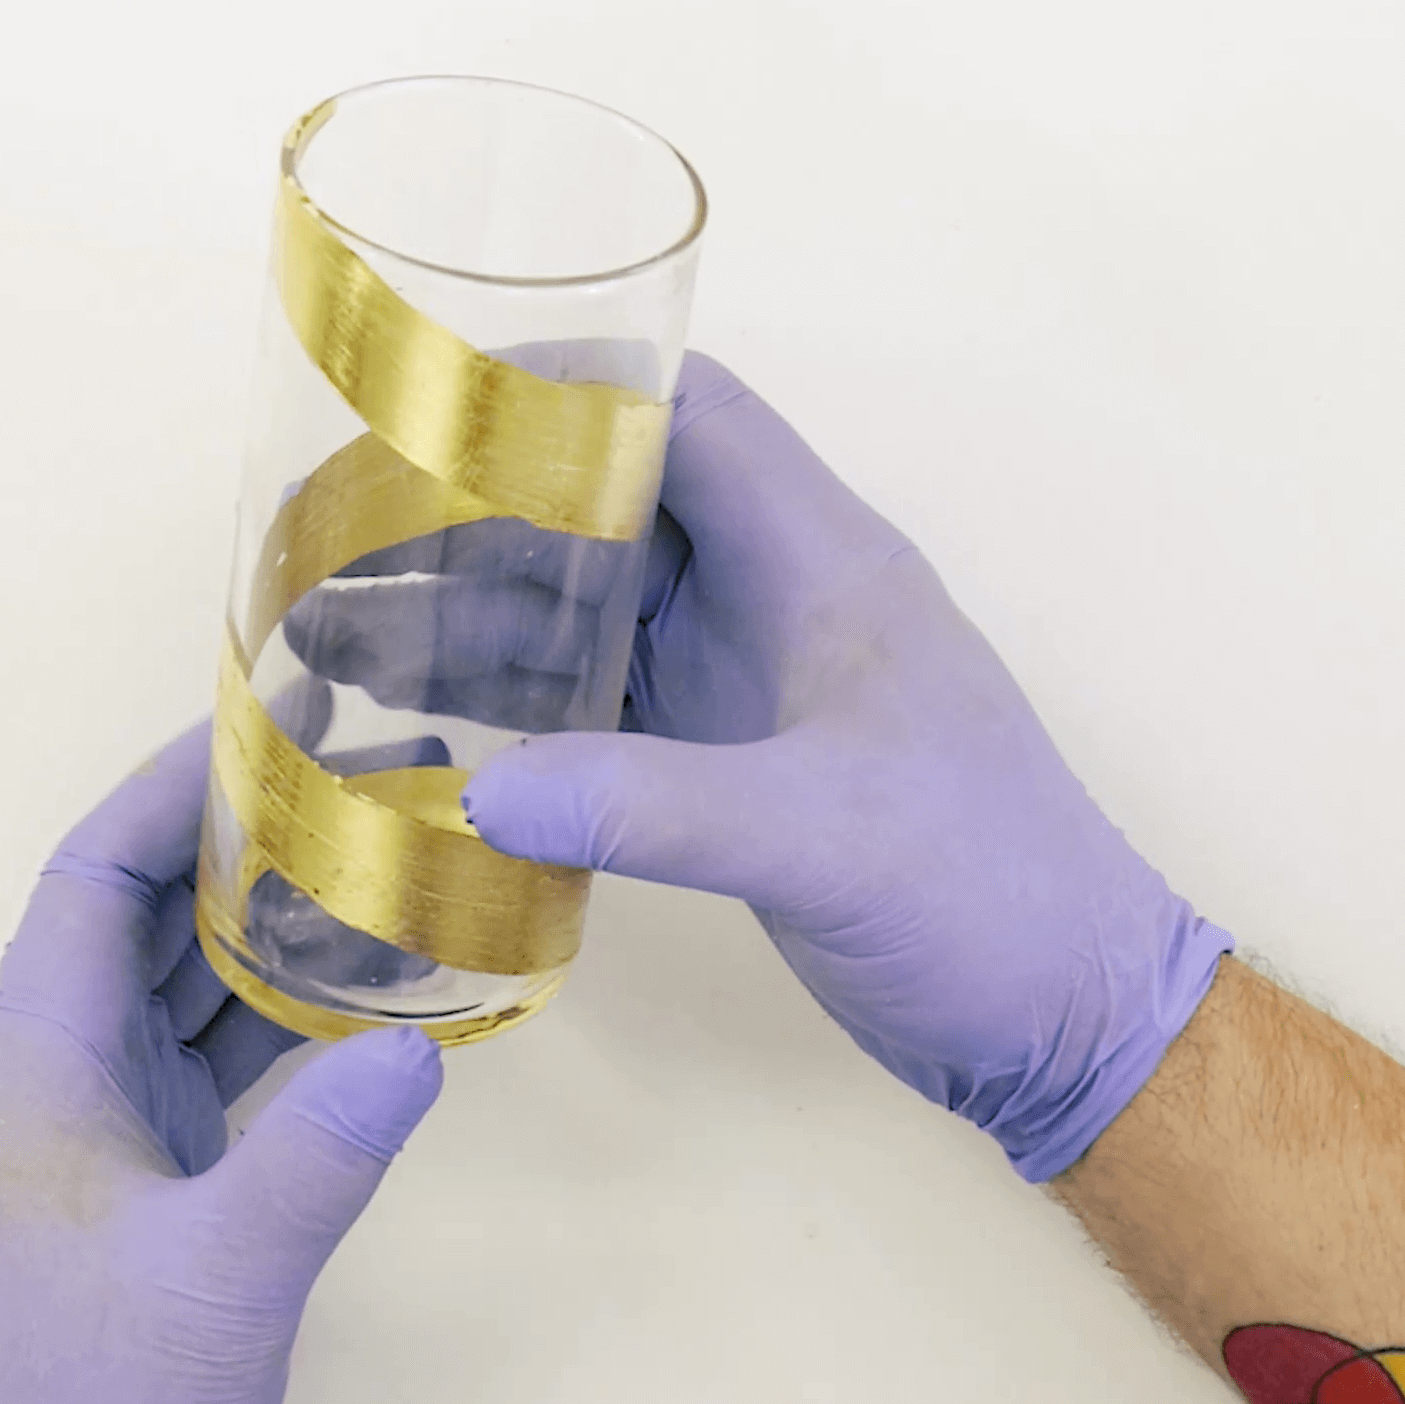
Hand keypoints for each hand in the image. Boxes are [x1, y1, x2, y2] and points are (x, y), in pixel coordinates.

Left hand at [0, 727, 444, 1403]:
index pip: (85, 878)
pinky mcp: (142, 1193)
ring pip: (182, 988)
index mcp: (31, 1075)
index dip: (166, 789)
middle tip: (354, 773)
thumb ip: (317, 1157)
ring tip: (375, 856)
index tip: (265, 727)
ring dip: (270, 925)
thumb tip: (416, 1042)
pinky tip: (367, 998)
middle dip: (241, 839)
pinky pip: (211, 1062)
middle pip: (140, 916)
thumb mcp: (219, 1280)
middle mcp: (52, 1088)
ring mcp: (94, 1142)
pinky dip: (284, 1016)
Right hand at [284, 354, 1230, 1181]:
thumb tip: (486, 791)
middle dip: (488, 503)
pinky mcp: (737, 771)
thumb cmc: (993, 897)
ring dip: (485, 609)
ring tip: (335, 627)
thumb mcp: (823, 843)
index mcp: (827, 565)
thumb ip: (658, 811)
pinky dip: (525, 701)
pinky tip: (429, 727)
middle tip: (340, 529)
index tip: (443, 400)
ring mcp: (760, 685)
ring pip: (603, 603)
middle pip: (621, 502)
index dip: (576, 388)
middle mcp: (786, 602)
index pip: (694, 416)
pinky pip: (609, 701)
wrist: (1069, 1014)